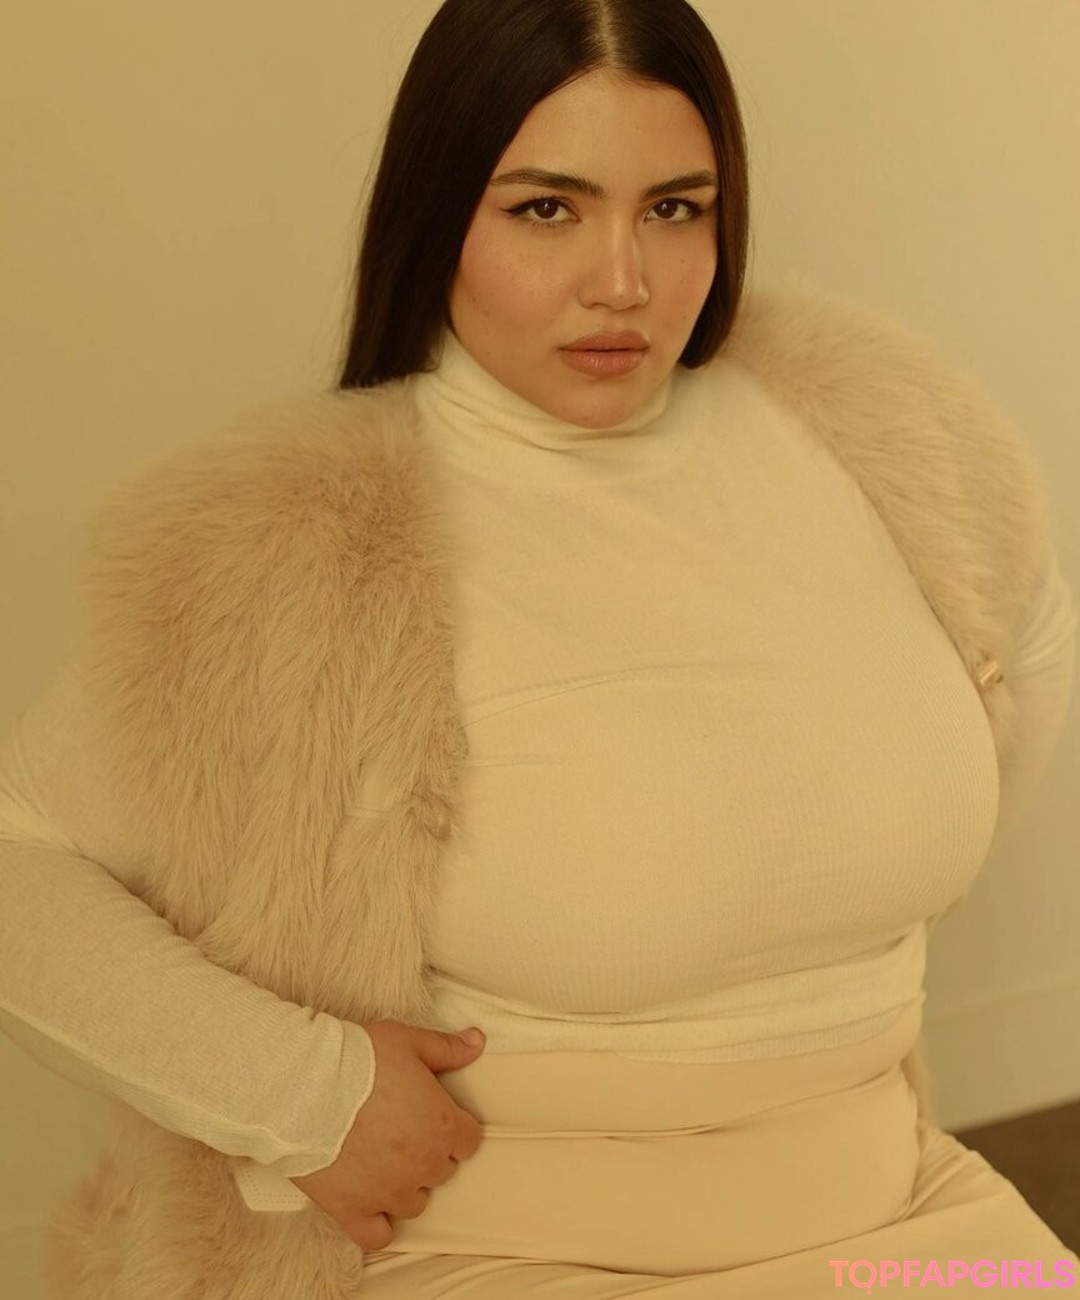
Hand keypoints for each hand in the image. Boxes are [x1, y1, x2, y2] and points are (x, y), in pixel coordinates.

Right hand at [289, 1020, 485, 1249]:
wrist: (306, 1085)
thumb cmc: (359, 1059)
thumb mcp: (407, 1041)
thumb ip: (446, 1048)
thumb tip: (477, 1041)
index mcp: (442, 1125)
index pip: (469, 1142)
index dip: (453, 1129)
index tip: (433, 1117)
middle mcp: (422, 1165)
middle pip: (442, 1171)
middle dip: (428, 1154)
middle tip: (401, 1132)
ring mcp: (389, 1192)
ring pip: (414, 1203)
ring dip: (405, 1186)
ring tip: (382, 1162)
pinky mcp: (354, 1210)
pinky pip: (377, 1236)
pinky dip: (377, 1225)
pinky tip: (369, 1206)